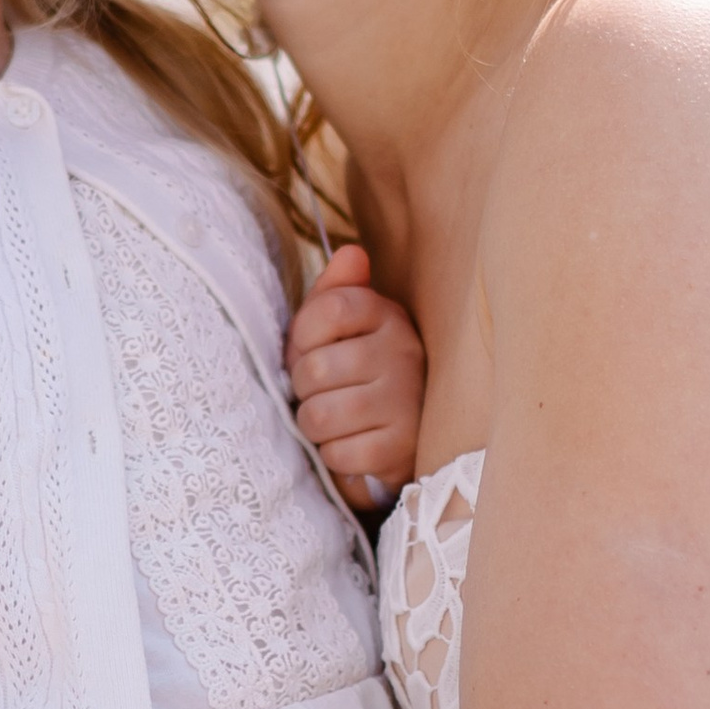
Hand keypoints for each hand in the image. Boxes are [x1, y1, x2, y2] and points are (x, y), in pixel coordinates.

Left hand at [287, 242, 425, 507]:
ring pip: (320, 415)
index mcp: (387, 315)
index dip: (303, 336)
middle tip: (319, 393)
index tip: (307, 350)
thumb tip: (352, 253)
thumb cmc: (357, 374)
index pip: (330, 308)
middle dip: (303, 388)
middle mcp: (403, 352)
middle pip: (316, 368)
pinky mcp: (402, 447)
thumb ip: (336, 292)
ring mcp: (406, 400)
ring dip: (313, 425)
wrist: (403, 437)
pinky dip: (333, 455)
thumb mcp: (343, 330)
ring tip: (331, 420)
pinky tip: (349, 445)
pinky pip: (339, 453)